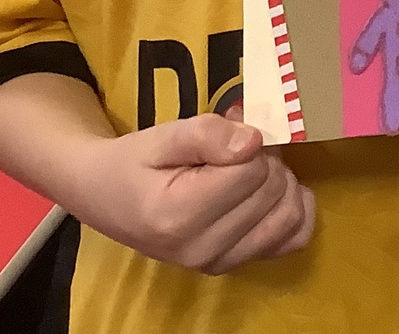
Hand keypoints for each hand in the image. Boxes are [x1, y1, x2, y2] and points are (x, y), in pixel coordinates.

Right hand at [68, 111, 315, 274]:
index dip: (249, 142)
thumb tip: (255, 142)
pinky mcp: (232, 265)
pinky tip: (273, 193)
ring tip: (251, 170)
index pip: (251, 170)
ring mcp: (218, 263)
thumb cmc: (134, 163)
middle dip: (265, 159)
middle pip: (272, 190)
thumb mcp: (162, 135)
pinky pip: (292, 240)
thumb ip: (208, 134)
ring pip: (289, 214)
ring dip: (282, 182)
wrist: (105, 196)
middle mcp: (201, 250)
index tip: (229, 134)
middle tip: (238, 149)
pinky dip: (293, 211)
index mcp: (178, 216)